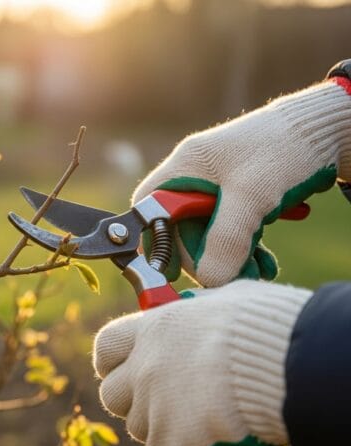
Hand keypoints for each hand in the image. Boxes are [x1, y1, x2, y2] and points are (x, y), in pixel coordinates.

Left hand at [93, 280, 310, 445]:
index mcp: (153, 329)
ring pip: (139, 426)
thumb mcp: (226, 301)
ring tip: (197, 417)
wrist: (281, 366)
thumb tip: (198, 307)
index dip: (112, 362)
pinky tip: (209, 436)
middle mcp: (144, 366)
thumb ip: (199, 309)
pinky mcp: (170, 440)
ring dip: (161, 425)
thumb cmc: (262, 328)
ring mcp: (153, 405)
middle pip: (111, 394)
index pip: (106, 347)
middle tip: (164, 401)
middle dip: (132, 401)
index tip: (124, 368)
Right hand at [133, 79, 350, 286]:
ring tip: (259, 272)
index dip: (157, 241)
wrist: (330, 129)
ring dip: (231, 257)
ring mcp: (218, 186)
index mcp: (185, 166)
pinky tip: (266, 261)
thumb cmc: (286, 149)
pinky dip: (246, 248)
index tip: (176, 269)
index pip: (151, 209)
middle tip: (234, 277)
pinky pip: (231, 230)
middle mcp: (195, 175)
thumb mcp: (253, 195)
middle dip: (207, 256)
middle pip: (182, 229)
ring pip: (209, 234)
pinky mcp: (240, 195)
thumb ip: (226, 238)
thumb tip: (210, 280)